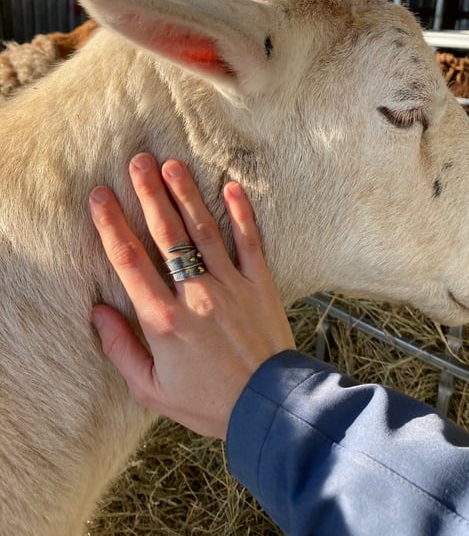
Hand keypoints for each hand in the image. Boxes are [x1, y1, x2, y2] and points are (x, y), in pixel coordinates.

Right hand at [89, 154, 295, 439]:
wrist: (268, 407)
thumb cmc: (208, 401)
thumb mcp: (152, 388)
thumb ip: (121, 349)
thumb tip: (98, 312)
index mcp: (164, 320)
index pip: (130, 261)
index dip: (112, 225)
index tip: (101, 196)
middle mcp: (196, 295)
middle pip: (166, 235)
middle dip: (149, 195)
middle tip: (138, 162)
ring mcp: (231, 285)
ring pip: (204, 230)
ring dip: (187, 194)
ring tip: (172, 165)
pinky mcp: (259, 283)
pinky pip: (249, 241)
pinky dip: (242, 213)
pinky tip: (232, 187)